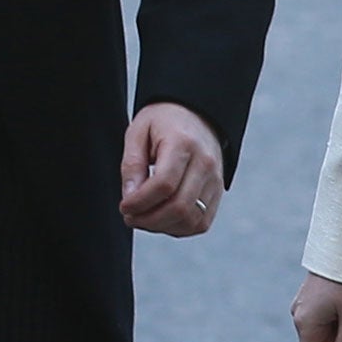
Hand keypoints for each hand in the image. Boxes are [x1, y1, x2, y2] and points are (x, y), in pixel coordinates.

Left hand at [119, 101, 224, 236]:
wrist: (196, 114)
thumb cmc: (163, 122)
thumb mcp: (138, 131)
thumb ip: (132, 165)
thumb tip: (129, 198)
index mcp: (183, 143)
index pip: (164, 184)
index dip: (140, 202)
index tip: (124, 205)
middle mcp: (205, 163)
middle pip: (179, 207)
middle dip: (148, 220)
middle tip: (130, 216)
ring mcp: (215, 179)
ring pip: (191, 220)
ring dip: (162, 227)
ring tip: (144, 218)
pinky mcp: (218, 192)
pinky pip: (200, 223)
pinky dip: (178, 228)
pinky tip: (162, 218)